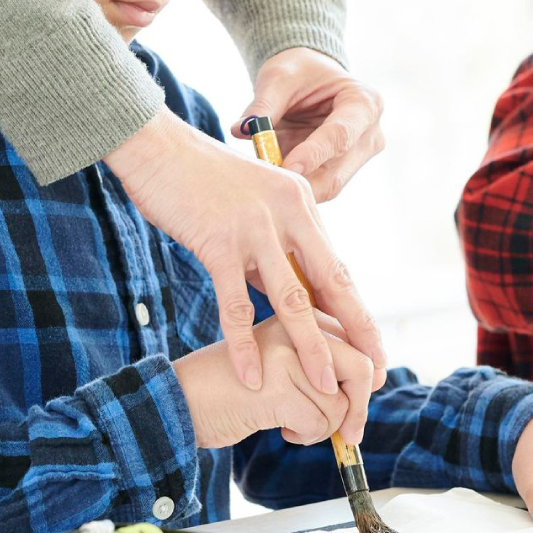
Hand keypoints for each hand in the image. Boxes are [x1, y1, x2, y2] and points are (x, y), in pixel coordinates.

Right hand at [105, 107, 385, 392]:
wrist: (157, 146)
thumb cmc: (201, 179)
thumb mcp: (253, 206)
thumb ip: (274, 245)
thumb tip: (289, 295)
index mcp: (302, 203)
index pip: (335, 266)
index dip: (355, 310)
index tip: (372, 344)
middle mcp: (290, 212)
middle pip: (332, 282)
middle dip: (357, 331)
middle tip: (375, 370)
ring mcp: (256, 227)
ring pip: (292, 299)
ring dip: (311, 347)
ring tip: (326, 386)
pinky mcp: (218, 242)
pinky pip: (235, 303)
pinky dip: (244, 344)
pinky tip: (252, 376)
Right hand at [172, 315, 375, 446]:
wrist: (180, 399)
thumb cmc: (231, 385)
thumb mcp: (278, 360)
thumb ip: (315, 360)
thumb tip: (370, 379)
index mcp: (296, 315)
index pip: (355, 341)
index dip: (367, 377)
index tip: (362, 400)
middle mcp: (293, 327)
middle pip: (360, 366)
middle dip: (361, 405)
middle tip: (351, 433)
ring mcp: (284, 355)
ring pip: (339, 403)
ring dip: (325, 428)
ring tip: (295, 426)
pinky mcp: (276, 387)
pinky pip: (318, 422)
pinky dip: (307, 436)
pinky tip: (283, 430)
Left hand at [236, 47, 383, 202]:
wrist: (310, 80)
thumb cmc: (299, 72)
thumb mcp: (279, 78)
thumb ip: (263, 104)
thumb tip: (240, 130)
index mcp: (364, 103)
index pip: (341, 135)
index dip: (315, 154)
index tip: (288, 167)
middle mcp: (369, 135)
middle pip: (337, 171)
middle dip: (302, 180)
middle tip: (266, 181)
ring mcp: (359, 158)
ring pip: (328, 186)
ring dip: (295, 187)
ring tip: (265, 179)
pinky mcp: (342, 171)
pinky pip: (318, 187)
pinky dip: (294, 186)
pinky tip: (273, 180)